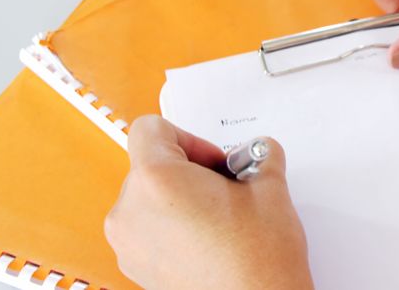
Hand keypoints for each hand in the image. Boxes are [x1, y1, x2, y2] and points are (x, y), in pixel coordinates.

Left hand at [105, 116, 312, 289]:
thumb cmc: (257, 260)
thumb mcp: (269, 189)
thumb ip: (260, 156)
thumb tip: (260, 154)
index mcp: (155, 181)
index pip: (151, 130)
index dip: (189, 138)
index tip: (215, 160)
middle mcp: (129, 211)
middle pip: (150, 166)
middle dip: (191, 172)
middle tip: (227, 189)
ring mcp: (129, 245)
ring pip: (149, 200)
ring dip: (182, 200)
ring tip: (221, 220)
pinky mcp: (137, 269)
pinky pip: (148, 231)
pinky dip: (174, 229)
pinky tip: (209, 242)